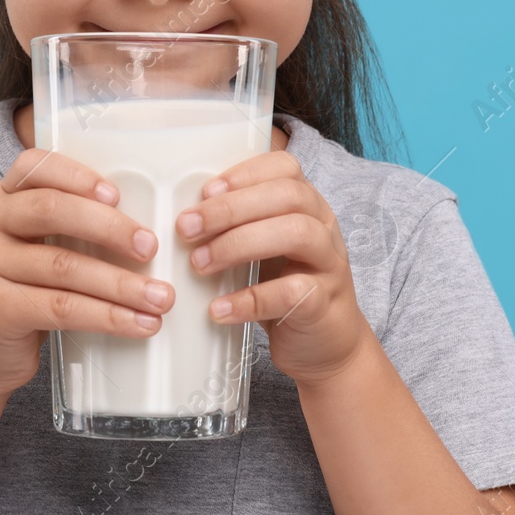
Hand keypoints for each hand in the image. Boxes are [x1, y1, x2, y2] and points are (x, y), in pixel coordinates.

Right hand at [0, 148, 177, 397]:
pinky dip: (107, 316)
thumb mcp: (38, 249)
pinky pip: (61, 308)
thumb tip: (147, 228)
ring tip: (160, 298)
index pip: (34, 167)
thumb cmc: (24, 291)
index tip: (116, 195)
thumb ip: (74, 229)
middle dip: (110, 228)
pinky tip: (137, 323)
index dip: (77, 176)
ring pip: (64, 266)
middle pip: (52, 210)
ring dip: (121, 284)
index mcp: (5, 200)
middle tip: (150, 247)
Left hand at [175, 151, 371, 387]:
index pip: (285, 168)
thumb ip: (239, 226)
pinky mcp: (324, 304)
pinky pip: (292, 293)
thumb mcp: (265, 248)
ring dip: (239, 244)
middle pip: (287, 196)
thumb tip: (185, 212)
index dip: (244, 174)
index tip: (205, 191)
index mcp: (308, 205)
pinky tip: (219, 308)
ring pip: (295, 233)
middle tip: (187, 228)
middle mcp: (324, 227)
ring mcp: (329, 264)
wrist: (326, 346)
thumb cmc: (286, 288)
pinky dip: (250, 299)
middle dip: (230, 208)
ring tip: (199, 265)